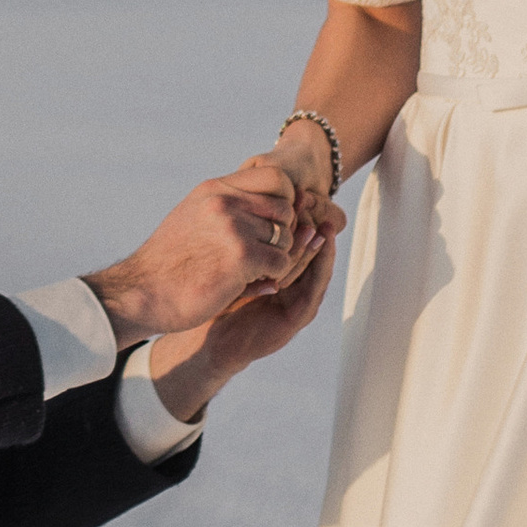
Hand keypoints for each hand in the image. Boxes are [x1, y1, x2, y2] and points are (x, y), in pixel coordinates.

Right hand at [84, 158, 309, 342]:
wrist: (140, 293)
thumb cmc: (169, 263)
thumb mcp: (193, 217)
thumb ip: (228, 206)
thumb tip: (285, 204)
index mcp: (215, 189)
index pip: (277, 177)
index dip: (283, 201)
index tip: (270, 225)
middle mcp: (225, 201)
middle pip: (286, 208)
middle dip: (283, 233)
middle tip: (264, 253)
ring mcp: (233, 227)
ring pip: (286, 238)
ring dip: (276, 258)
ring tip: (254, 270)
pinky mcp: (240, 256)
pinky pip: (281, 263)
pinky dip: (272, 276)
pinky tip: (250, 282)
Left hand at [147, 208, 346, 416]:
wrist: (204, 337)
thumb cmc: (210, 295)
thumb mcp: (227, 258)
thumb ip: (238, 235)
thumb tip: (239, 192)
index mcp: (277, 269)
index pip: (295, 237)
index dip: (298, 213)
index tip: (295, 189)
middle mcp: (292, 283)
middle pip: (309, 248)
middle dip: (312, 222)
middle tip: (311, 199)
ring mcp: (296, 300)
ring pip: (316, 267)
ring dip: (321, 245)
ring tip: (323, 222)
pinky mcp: (296, 317)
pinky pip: (313, 289)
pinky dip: (319, 268)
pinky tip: (320, 249)